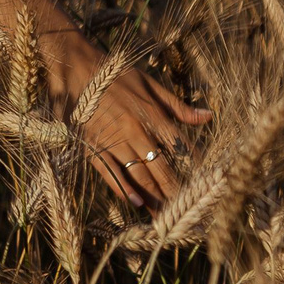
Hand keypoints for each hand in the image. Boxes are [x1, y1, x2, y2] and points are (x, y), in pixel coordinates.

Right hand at [47, 37, 211, 211]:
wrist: (75, 67)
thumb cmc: (115, 74)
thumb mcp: (149, 84)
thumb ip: (178, 106)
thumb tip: (208, 116)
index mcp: (152, 114)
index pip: (180, 147)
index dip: (194, 168)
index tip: (206, 185)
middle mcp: (136, 131)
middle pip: (161, 168)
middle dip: (175, 192)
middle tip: (187, 212)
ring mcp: (113, 140)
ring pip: (138, 174)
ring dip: (154, 197)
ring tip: (166, 217)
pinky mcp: (93, 145)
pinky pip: (110, 172)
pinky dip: (123, 188)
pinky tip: (135, 203)